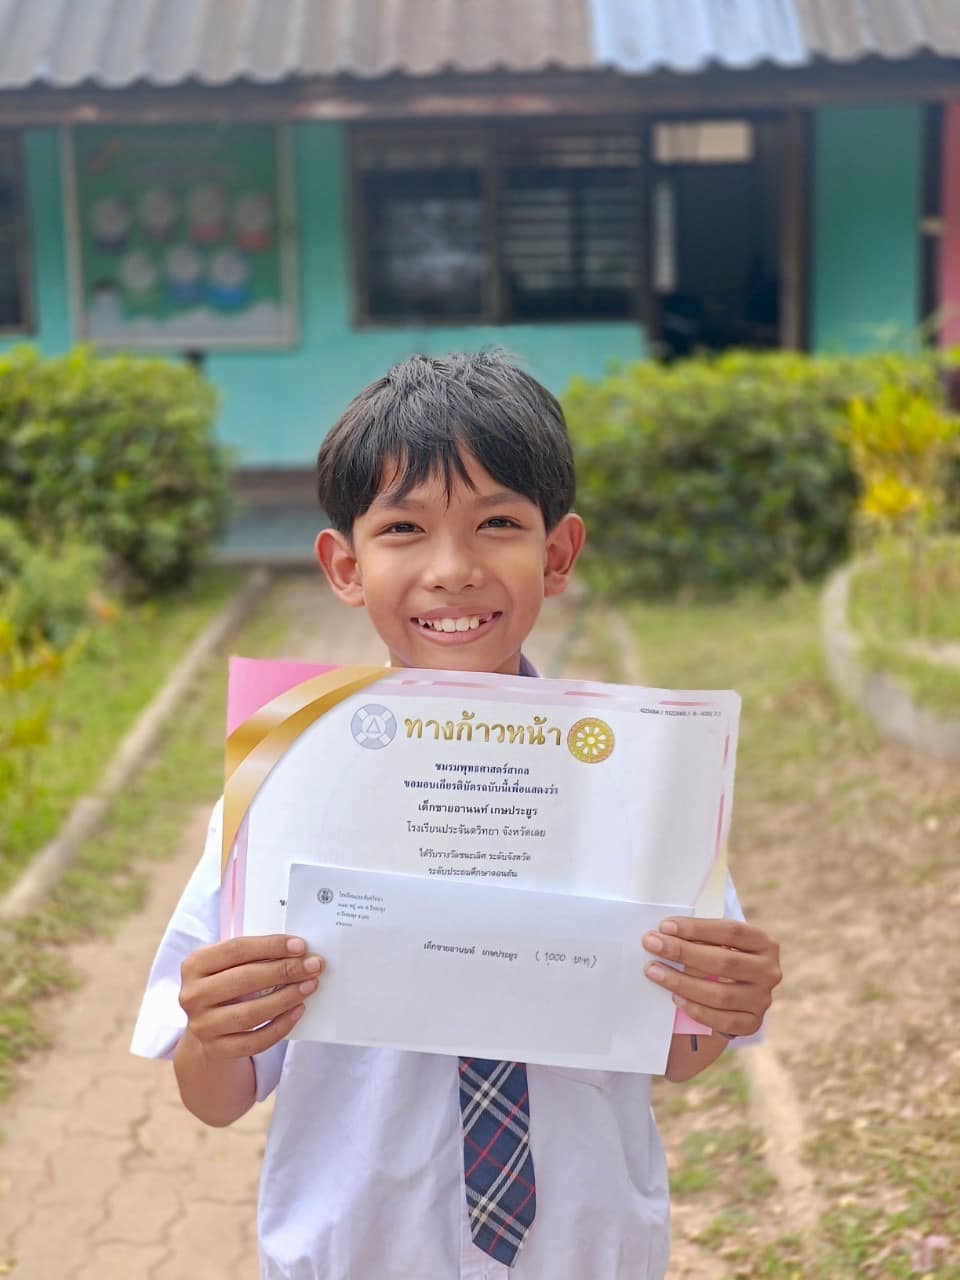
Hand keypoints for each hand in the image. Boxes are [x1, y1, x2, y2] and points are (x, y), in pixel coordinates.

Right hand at [179, 934, 323, 1059]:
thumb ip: (255, 954)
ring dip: (286, 998)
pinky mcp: (215, 1050)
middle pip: (244, 979)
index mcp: (194, 965)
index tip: (300, 946)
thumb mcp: (230, 964)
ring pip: (250, 1014)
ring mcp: (202, 1026)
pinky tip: (298, 1012)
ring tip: (309, 986)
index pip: (236, 950)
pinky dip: (279, 1027)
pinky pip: (254, 1042)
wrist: (207, 1026)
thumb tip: (298, 951)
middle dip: (284, 971)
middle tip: (313, 966)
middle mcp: (192, 995)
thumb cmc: (227, 984)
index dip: (271, 946)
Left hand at [643, 917, 780, 1038]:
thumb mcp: (719, 942)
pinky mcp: (753, 1023)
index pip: (730, 931)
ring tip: (654, 971)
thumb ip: (701, 936)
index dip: (696, 928)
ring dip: (681, 982)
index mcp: (764, 943)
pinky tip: (675, 998)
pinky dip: (696, 1010)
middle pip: (724, 961)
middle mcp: (769, 971)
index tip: (665, 925)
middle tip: (651, 944)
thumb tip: (664, 931)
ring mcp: (762, 1000)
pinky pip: (722, 1021)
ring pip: (720, 994)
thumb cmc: (719, 957)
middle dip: (683, 952)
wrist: (734, 995)